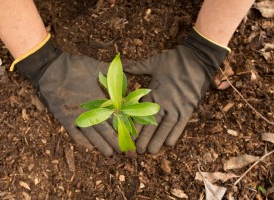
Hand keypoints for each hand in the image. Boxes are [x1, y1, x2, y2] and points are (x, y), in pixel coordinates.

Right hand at [15, 40, 119, 156]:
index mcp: (98, 99)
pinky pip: (74, 133)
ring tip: (109, 153)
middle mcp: (89, 110)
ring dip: (101, 145)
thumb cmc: (74, 66)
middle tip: (124, 150)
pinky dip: (81, 141)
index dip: (123, 127)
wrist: (49, 68)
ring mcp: (76, 116)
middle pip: (105, 129)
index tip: (131, 135)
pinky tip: (89, 147)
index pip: (114, 117)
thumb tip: (129, 70)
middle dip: (115, 140)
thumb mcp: (96, 65)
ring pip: (91, 135)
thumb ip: (112, 71)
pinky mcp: (64, 118)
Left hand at [124, 28, 229, 153]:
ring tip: (151, 151)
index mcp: (152, 93)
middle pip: (151, 125)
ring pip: (165, 129)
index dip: (134, 127)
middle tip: (138, 151)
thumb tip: (124, 64)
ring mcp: (177, 107)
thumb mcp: (153, 62)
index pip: (140, 114)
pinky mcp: (188, 108)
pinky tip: (168, 144)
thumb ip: (137, 67)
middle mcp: (163, 103)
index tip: (128, 137)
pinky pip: (180, 125)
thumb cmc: (173, 60)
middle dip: (144, 139)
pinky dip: (174, 135)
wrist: (197, 58)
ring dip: (157, 141)